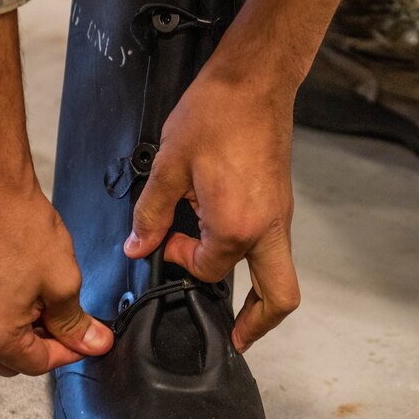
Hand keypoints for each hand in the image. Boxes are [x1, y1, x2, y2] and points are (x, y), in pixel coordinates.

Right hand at [0, 184, 113, 375]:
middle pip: (10, 360)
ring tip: (37, 297)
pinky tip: (14, 290)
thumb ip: (75, 322)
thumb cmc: (19, 225)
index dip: (67, 352)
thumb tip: (92, 343)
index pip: (37, 364)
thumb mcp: (62, 280)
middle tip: (64, 317)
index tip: (84, 338)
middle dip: (41, 344)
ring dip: (17, 332)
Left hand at [123, 73, 300, 352]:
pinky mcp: (281, 201)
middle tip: (237, 340)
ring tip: (226, 297)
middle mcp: (268, 228)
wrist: (255, 78)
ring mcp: (280, 215)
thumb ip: (151, 213)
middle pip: (279, 298)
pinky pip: (273, 246)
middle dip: (258, 325)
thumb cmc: (216, 114)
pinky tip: (223, 243)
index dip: (180, 260)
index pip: (208, 269)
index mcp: (238, 226)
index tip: (163, 241)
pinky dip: (251, 258)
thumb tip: (137, 246)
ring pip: (278, 273)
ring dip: (254, 290)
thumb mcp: (170, 164)